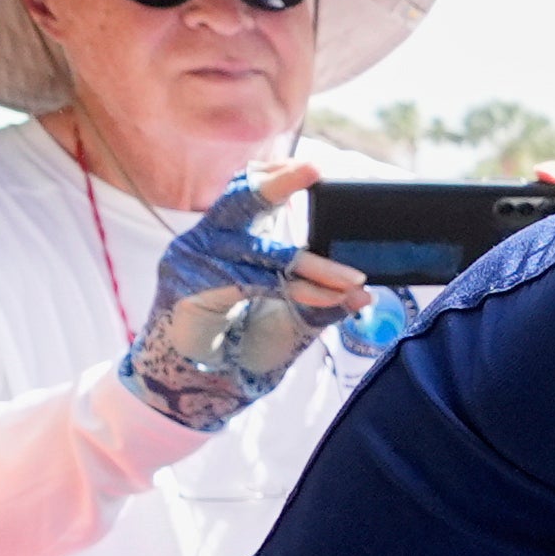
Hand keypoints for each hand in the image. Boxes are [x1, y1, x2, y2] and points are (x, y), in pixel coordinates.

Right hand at [124, 163, 367, 428]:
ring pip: (260, 253)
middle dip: (277, 183)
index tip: (313, 168)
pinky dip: (292, 290)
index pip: (247, 192)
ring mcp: (193, 261)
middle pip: (240, 201)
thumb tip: (365, 294)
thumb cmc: (243, 344)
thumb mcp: (293, 320)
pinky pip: (249, 282)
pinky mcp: (189, 289)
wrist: (201, 386)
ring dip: (312, 267)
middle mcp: (208, 240)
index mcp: (230, 236)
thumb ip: (323, 304)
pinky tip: (326, 297)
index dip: (274, 174)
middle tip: (314, 169)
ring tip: (352, 278)